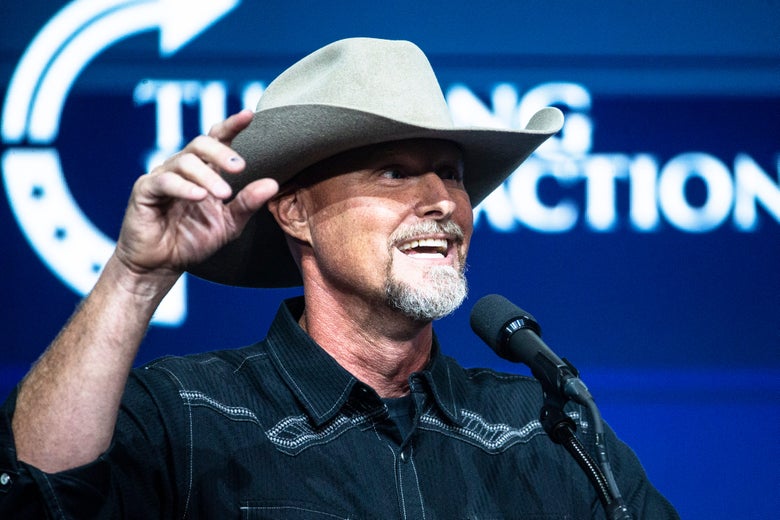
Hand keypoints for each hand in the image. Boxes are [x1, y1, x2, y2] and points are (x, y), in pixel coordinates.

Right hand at [114, 110, 277, 280]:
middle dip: (222, 152)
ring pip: (185, 161)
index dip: (231, 125)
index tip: (249, 115)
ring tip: (223, 194)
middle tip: (240, 168)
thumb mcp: (228, 224)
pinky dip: (184, 188)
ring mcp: (162, 176)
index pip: (217, 139)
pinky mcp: (145, 190)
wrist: (161, 265)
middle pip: (201, 143)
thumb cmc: (192, 240)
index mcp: (204, 171)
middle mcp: (183, 168)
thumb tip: (273, 183)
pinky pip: (165, 181)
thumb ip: (247, 203)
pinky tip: (199, 196)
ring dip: (208, 176)